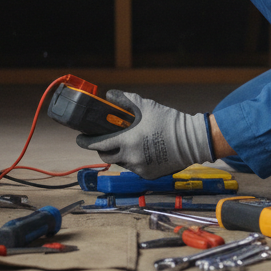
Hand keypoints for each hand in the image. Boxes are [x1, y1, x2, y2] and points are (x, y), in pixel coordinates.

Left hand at [74, 91, 213, 179]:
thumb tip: (109, 95)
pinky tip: (141, 152)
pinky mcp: (148, 175)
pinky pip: (134, 169)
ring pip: (121, 163)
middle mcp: (130, 157)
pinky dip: (133, 161)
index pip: (98, 144)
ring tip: (127, 144)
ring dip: (119, 154)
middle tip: (104, 140)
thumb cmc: (168, 121)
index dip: (85, 142)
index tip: (79, 139)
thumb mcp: (146, 106)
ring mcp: (139, 168)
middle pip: (106, 156)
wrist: (191, 141)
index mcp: (127, 141)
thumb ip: (125, 100)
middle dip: (102, 148)